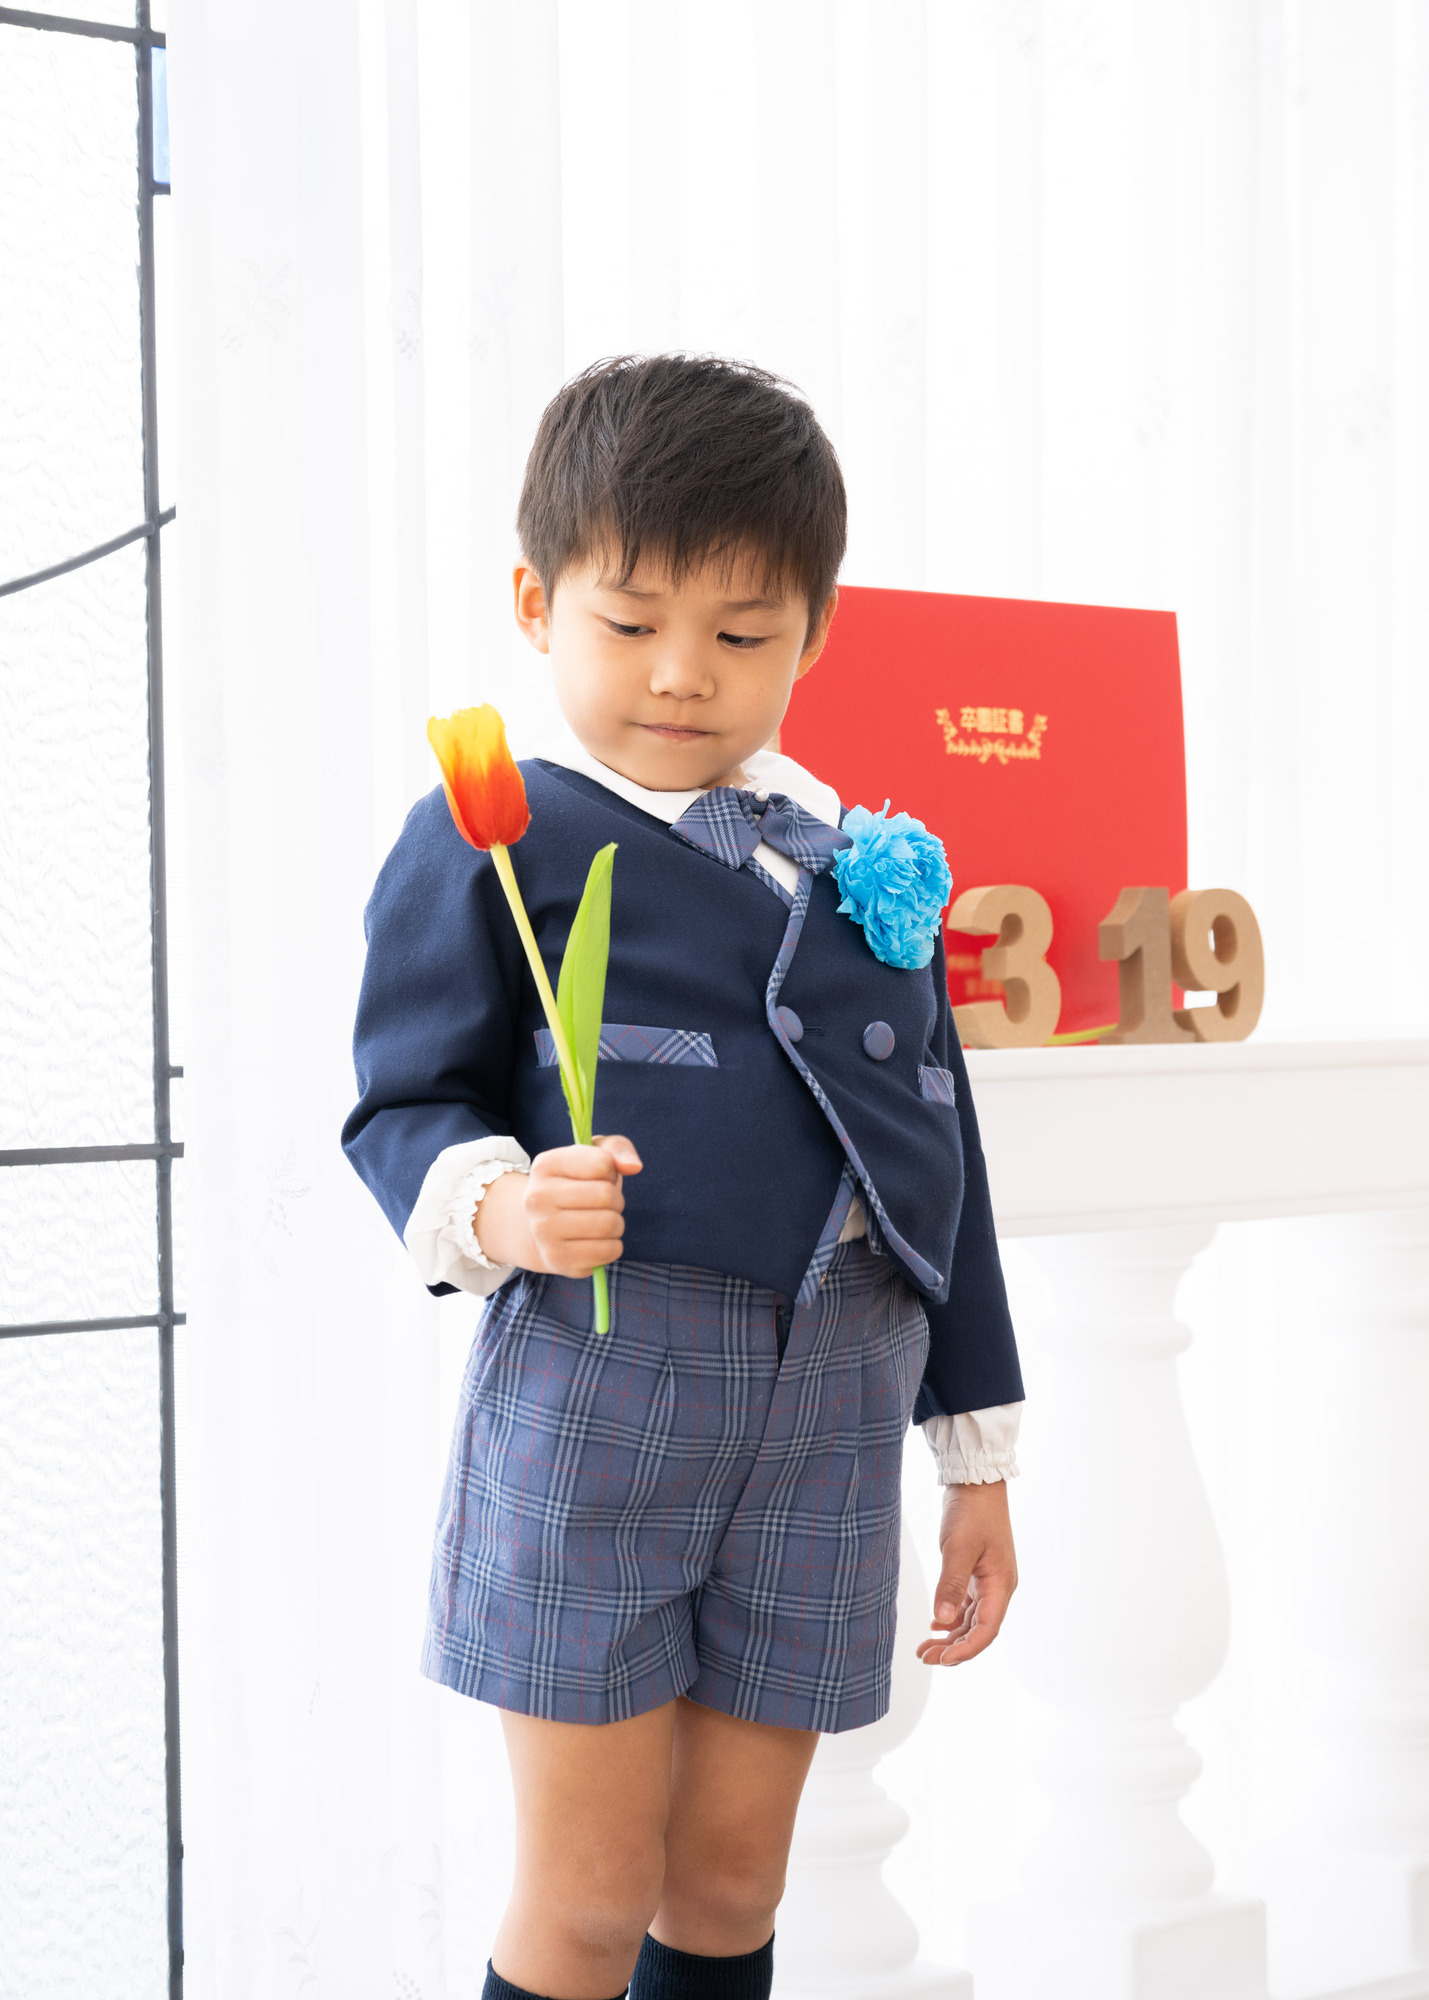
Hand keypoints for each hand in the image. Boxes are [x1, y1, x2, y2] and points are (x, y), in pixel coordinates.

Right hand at [473, 1135, 641, 1278]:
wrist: (542, 1228)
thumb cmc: (576, 1186)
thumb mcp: (593, 1156)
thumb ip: (617, 1148)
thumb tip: (634, 1166)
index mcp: (545, 1165)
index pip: (601, 1164)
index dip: (610, 1171)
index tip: (598, 1177)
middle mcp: (537, 1198)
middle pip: (606, 1195)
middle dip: (615, 1199)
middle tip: (602, 1204)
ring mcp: (543, 1231)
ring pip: (609, 1224)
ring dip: (616, 1223)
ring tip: (600, 1222)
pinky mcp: (558, 1259)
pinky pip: (609, 1251)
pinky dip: (613, 1246)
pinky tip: (597, 1241)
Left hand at [917, 1478, 1017, 1666]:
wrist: (976, 1482)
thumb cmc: (971, 1511)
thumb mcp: (958, 1548)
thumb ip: (951, 1585)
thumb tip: (942, 1620)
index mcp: (1001, 1585)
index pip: (986, 1630)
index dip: (965, 1650)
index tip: (941, 1660)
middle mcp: (998, 1588)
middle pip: (978, 1630)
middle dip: (953, 1648)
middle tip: (925, 1657)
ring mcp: (989, 1581)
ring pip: (971, 1620)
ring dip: (950, 1635)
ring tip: (925, 1647)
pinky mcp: (977, 1573)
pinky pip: (967, 1605)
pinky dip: (952, 1618)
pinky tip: (935, 1624)